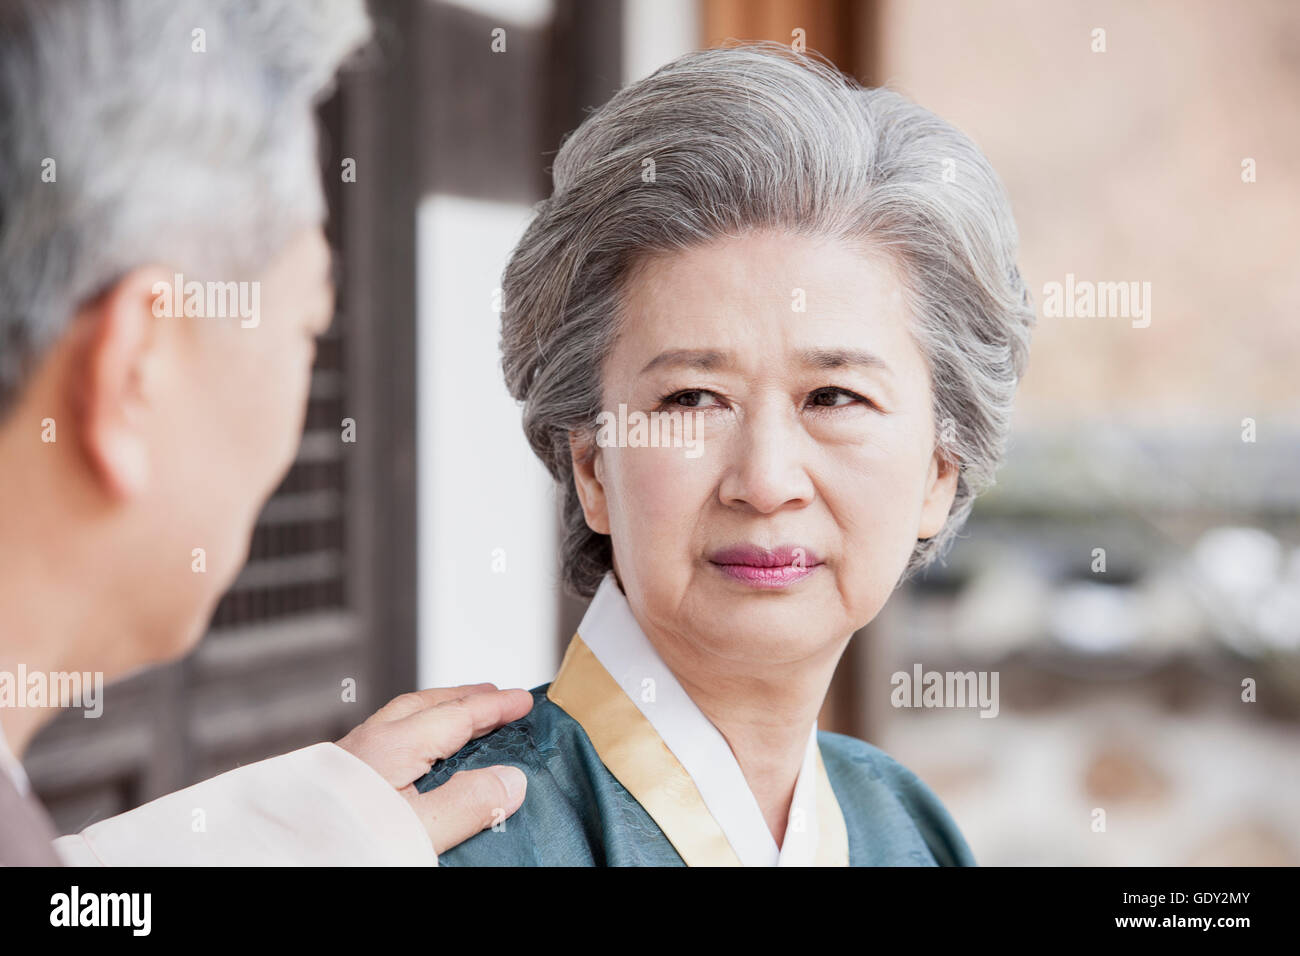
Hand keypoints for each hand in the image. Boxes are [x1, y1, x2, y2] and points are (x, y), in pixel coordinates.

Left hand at [336, 683, 532, 854]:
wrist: (274, 862)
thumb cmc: (345, 845)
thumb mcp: (419, 830)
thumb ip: (469, 804)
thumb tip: (512, 779)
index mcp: (392, 746)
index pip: (455, 715)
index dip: (493, 707)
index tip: (524, 701)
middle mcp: (367, 743)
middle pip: (424, 705)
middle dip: (464, 697)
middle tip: (495, 696)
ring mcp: (348, 758)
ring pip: (400, 719)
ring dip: (437, 711)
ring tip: (459, 718)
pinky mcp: (335, 779)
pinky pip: (386, 737)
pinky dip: (414, 732)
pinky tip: (414, 755)